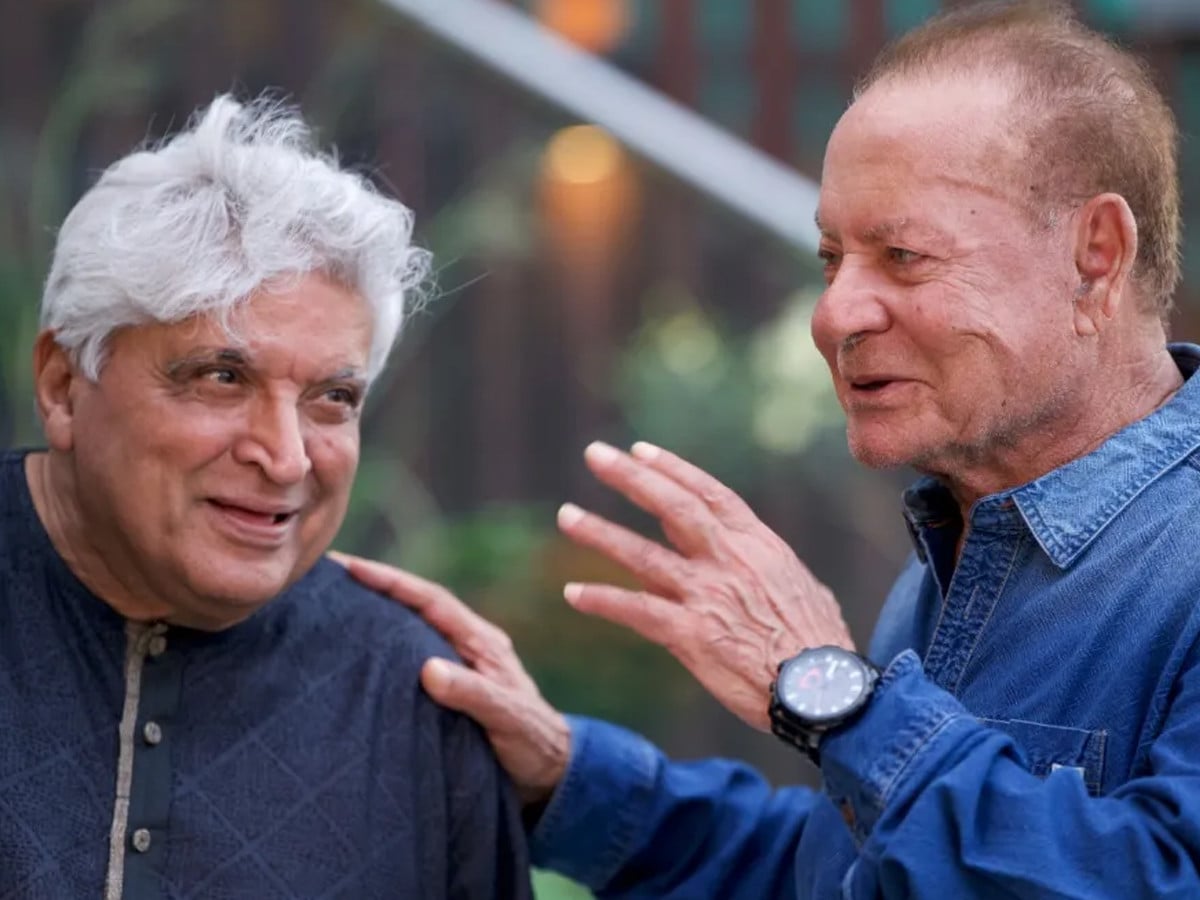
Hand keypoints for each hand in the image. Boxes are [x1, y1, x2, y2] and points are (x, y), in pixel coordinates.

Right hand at [329, 552, 570, 807]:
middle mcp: (466, 645)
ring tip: (328, 605)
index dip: (392, 581)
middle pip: (414, 606)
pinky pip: (407, 659)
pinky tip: (352, 654)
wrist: (549, 772)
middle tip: (327, 576)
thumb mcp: (507, 719)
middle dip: (374, 588)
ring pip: (408, 631)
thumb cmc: (533, 744)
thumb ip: (473, 694)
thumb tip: (428, 669)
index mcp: (482, 642)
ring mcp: (456, 665)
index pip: (431, 600)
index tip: (352, 567)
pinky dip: (380, 650)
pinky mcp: (446, 687)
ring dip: (374, 616)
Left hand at [558, 441, 853, 731]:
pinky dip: (603, 599)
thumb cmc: (821, 648)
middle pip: (672, 507)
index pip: (709, 494)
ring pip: (643, 555)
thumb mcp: (803, 589)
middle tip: (594, 455)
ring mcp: (708, 596)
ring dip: (600, 533)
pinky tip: (574, 593)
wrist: (825, 694)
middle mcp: (730, 561)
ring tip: (566, 516)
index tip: (640, 451)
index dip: (673, 470)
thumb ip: (767, 570)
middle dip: (630, 478)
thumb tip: (754, 564)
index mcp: (758, 546)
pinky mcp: (691, 635)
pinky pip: (636, 611)